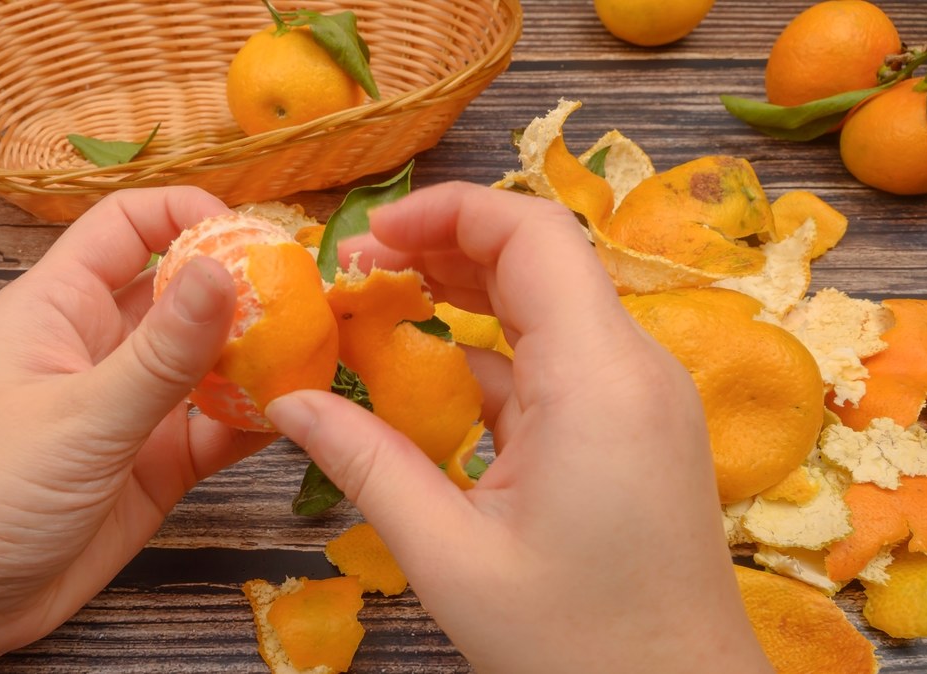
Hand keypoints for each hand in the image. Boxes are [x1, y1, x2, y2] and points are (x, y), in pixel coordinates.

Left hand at [0, 187, 272, 671]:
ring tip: (314, 354)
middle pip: (180, 291)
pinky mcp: (152, 466)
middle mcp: (99, 346)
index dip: (188, 214)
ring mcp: (128, 408)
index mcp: (59, 306)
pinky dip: (251, 422)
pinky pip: (213, 429)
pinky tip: (290, 418)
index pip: (127, 225)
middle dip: (242, 288)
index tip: (253, 236)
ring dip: (256, 357)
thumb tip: (224, 269)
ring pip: (206, 362)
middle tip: (307, 297)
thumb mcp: (77, 416)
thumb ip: (160, 353)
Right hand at [266, 182, 771, 672]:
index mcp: (597, 380)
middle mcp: (634, 367)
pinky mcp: (635, 426)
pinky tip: (429, 375)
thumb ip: (367, 465)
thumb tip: (285, 402)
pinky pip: (559, 359)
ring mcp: (641, 396)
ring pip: (549, 303)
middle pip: (539, 257)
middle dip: (443, 245)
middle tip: (355, 270)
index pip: (531, 234)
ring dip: (465, 293)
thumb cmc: (575, 644)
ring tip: (379, 303)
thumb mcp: (450, 557)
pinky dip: (492, 352)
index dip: (445, 211)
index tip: (366, 235)